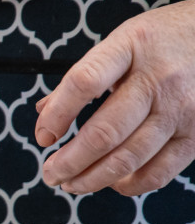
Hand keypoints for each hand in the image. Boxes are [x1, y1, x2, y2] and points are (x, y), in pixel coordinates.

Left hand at [35, 0, 194, 195]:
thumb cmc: (166, 39)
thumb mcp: (124, 41)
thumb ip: (85, 75)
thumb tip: (44, 111)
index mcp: (132, 46)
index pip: (84, 82)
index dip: (58, 115)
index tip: (43, 137)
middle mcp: (159, 79)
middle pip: (105, 132)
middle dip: (69, 161)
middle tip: (50, 173)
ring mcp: (182, 109)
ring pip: (129, 158)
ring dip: (91, 178)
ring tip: (70, 183)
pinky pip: (160, 171)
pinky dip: (130, 184)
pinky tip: (112, 183)